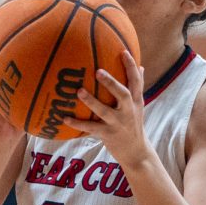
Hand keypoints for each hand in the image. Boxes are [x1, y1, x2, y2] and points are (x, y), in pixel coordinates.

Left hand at [64, 50, 151, 167]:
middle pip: (123, 94)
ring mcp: (118, 124)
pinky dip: (78, 123)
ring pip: (104, 112)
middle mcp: (128, 111)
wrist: (137, 153)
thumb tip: (141, 66)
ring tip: (78, 91)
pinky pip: (91, 128)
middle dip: (111, 83)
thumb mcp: (139, 106)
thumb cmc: (134, 124)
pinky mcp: (108, 135)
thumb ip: (138, 87)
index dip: (131, 66)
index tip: (124, 51)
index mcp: (136, 102)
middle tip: (98, 71)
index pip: (136, 81)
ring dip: (91, 101)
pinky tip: (64, 118)